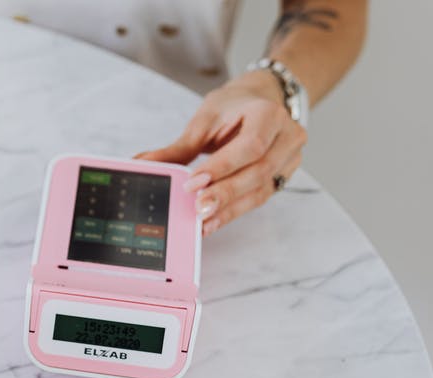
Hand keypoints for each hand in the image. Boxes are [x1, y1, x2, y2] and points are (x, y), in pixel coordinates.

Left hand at [137, 70, 306, 235]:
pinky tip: (213, 221)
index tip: (193, 182)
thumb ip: (178, 148)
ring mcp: (289, 158)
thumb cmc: (233, 107)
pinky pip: (259, 198)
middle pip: (258, 172)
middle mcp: (286, 136)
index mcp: (268, 113)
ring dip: (229, 209)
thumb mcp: (204, 121)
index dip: (222, 166)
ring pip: (260, 190)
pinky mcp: (282, 176)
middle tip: (197, 208)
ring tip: (202, 221)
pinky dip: (233, 211)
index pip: (250, 145)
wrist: (260, 101)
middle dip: (225, 193)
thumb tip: (143, 164)